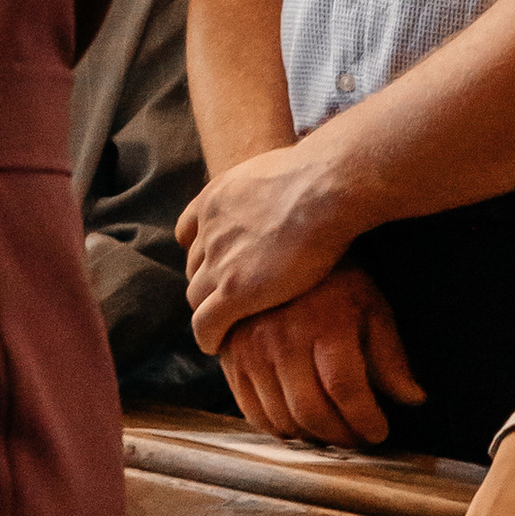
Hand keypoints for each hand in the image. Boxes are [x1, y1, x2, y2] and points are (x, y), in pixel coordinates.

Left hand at [181, 142, 362, 348]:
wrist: (325, 188)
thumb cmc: (322, 176)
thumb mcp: (278, 169)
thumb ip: (270, 186)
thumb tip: (293, 184)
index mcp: (215, 197)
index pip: (189, 231)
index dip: (202, 251)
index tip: (218, 264)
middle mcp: (209, 229)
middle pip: (194, 267)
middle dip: (208, 282)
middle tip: (229, 299)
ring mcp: (219, 262)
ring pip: (196, 297)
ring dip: (208, 311)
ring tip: (226, 326)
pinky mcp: (234, 292)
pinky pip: (205, 324)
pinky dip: (208, 337)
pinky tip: (216, 346)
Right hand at [218, 271, 424, 447]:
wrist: (275, 251)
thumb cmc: (333, 280)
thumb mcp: (370, 307)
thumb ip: (391, 356)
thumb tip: (414, 399)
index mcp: (324, 322)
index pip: (345, 389)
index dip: (365, 420)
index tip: (379, 432)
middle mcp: (282, 338)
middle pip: (311, 411)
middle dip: (342, 436)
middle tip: (358, 437)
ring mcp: (251, 350)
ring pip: (282, 419)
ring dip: (312, 436)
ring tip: (333, 430)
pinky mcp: (230, 359)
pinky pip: (253, 413)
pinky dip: (279, 428)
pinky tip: (300, 422)